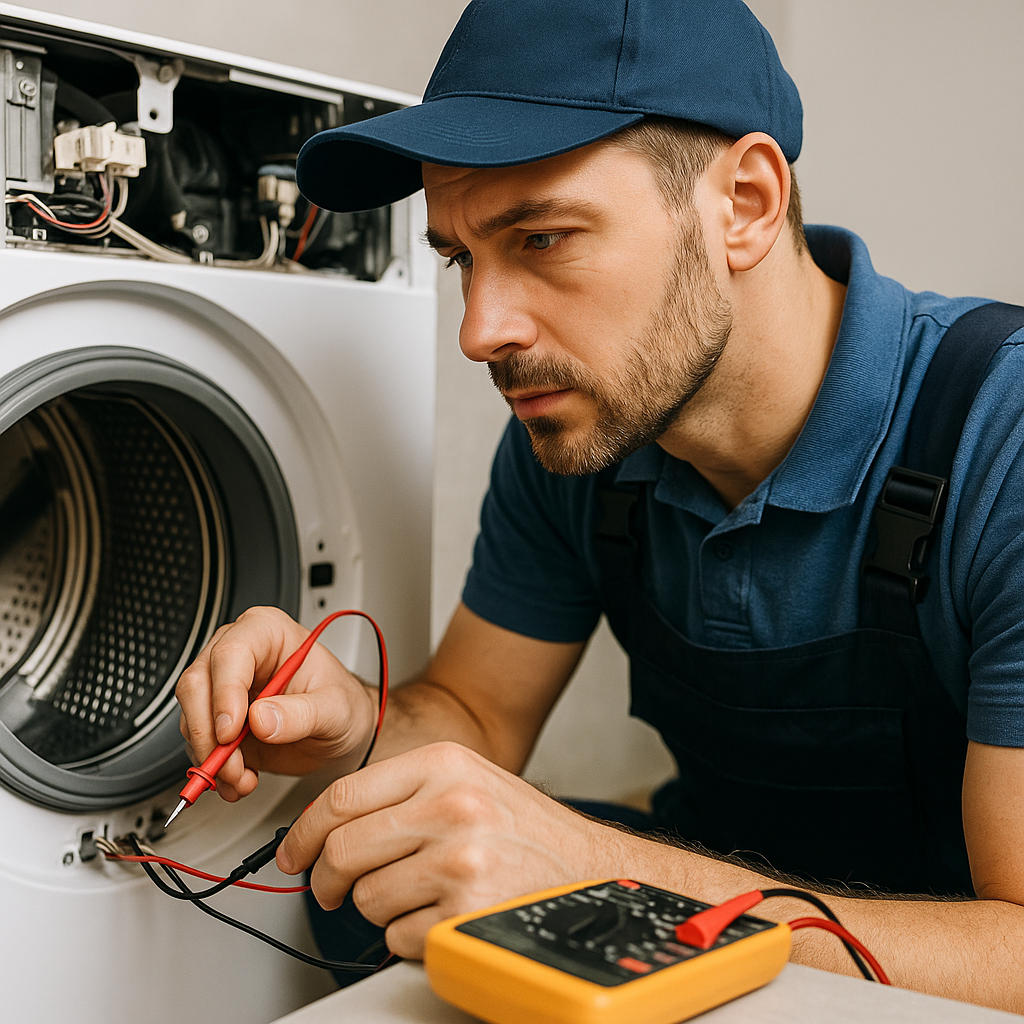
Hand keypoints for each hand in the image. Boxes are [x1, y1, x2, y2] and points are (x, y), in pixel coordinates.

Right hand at [175, 606, 375, 800]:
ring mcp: (225, 689)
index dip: (224, 693)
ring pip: (192, 717)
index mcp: (268, 633)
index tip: (231, 731)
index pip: (230, 653)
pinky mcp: (219, 721)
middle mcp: (241, 656)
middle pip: (197, 684)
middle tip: (230, 764)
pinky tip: (239, 780)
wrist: (344, 734)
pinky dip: (213, 770)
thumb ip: (303, 713)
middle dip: (208, 733)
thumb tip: (261, 719)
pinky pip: (198, 744)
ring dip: (211, 758)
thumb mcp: (337, 709)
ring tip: (242, 777)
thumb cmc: (345, 705)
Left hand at [276, 741, 632, 957]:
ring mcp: (460, 861)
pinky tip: (443, 914)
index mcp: (444, 764)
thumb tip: (328, 823)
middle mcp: (451, 806)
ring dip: (379, 909)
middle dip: (326, 880)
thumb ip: (402, 793)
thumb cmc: (526, 828)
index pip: (342, 797)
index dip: (305, 832)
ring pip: (367, 899)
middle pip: (343, 850)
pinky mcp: (465, 914)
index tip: (295, 852)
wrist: (589, 869)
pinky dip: (410, 936)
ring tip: (418, 895)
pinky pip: (398, 937)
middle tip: (331, 889)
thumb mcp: (467, 780)